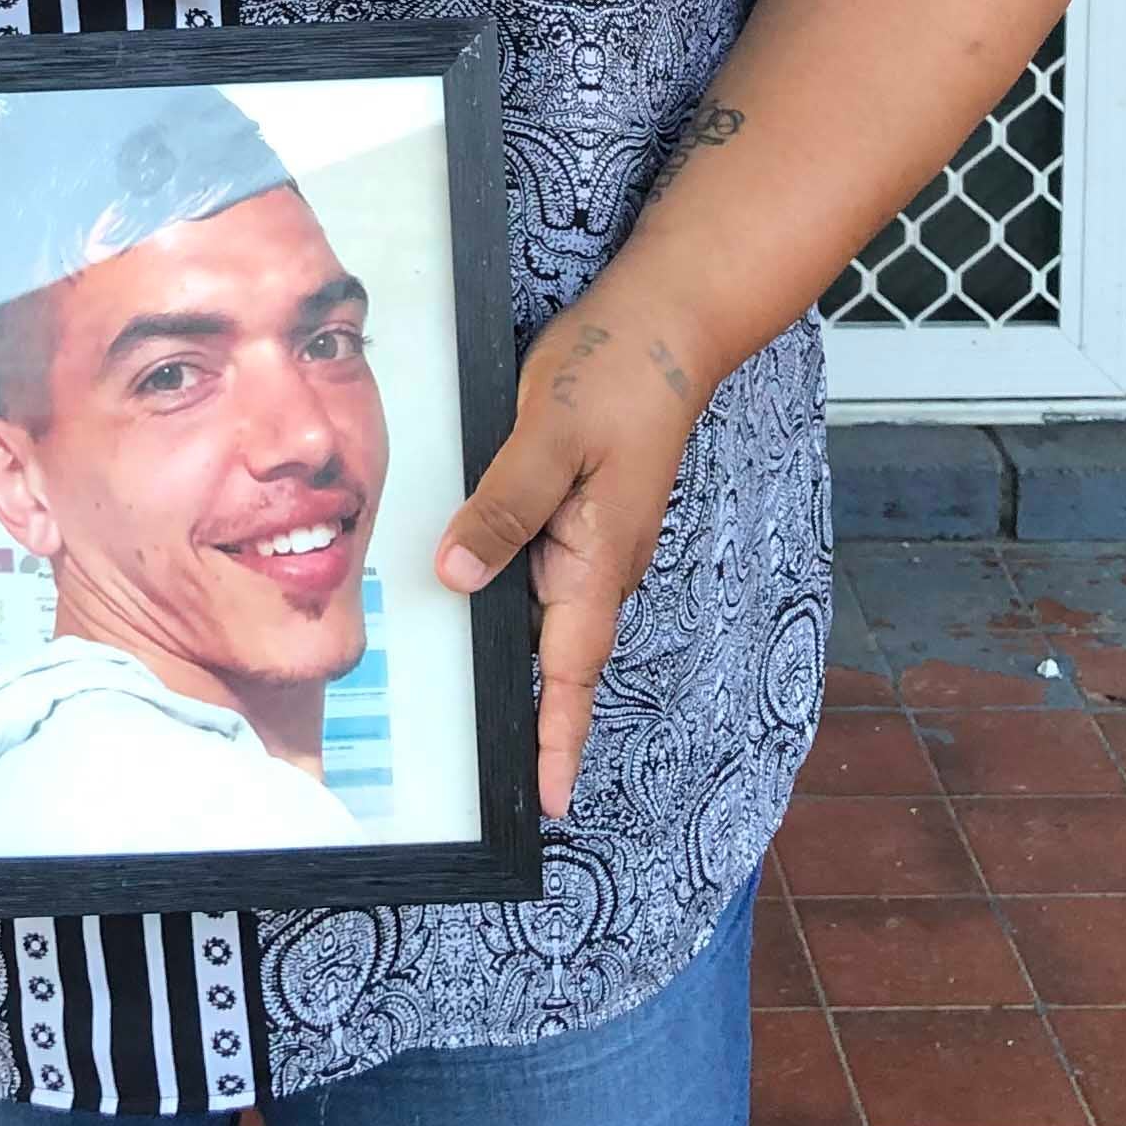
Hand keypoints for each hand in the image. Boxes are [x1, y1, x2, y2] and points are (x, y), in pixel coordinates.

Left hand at [434, 297, 707, 821]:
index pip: (573, 671)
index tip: (550, 802)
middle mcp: (598, 564)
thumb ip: (503, 505)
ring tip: (466, 714)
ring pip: (540, 613)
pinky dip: (504, 598)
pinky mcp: (578, 513)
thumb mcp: (549, 433)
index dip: (559, 739)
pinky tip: (463, 596)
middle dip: (529, 720)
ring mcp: (591, 541)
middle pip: (555, 658)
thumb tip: (457, 575)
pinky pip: (536, 572)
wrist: (668, 323)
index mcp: (598, 559)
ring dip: (513, 660)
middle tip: (485, 780)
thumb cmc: (617, 371)